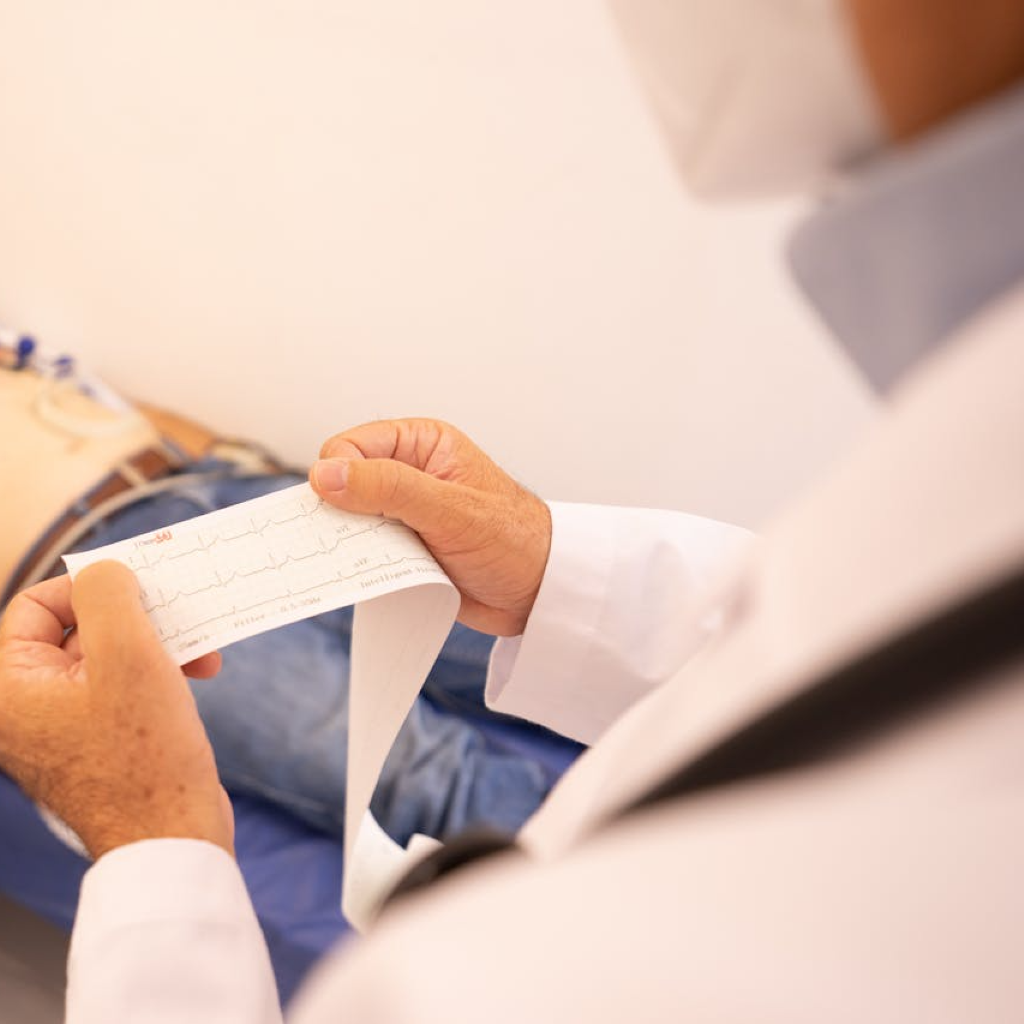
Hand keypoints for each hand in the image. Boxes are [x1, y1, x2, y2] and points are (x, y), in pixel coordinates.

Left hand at [0, 563, 232, 859]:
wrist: (172, 841)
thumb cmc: (145, 754)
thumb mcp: (128, 655)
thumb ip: (108, 595)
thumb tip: (107, 571)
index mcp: (10, 686)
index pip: (37, 602)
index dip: (91, 588)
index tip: (143, 593)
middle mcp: (26, 705)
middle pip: (78, 626)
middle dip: (139, 617)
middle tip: (180, 616)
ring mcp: (63, 726)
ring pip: (109, 653)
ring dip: (159, 642)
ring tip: (203, 651)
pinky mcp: (100, 740)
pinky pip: (124, 684)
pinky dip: (160, 671)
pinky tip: (198, 673)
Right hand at [311, 419, 550, 635]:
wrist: (540, 594)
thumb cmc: (514, 540)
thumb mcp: (450, 509)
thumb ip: (388, 487)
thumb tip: (325, 473)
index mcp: (421, 444)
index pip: (350, 445)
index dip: (337, 473)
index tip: (339, 505)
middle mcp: (409, 473)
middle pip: (343, 483)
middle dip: (340, 511)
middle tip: (357, 538)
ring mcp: (405, 513)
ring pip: (349, 521)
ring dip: (354, 542)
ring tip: (377, 558)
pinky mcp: (404, 549)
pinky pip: (365, 553)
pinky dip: (364, 565)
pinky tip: (377, 576)